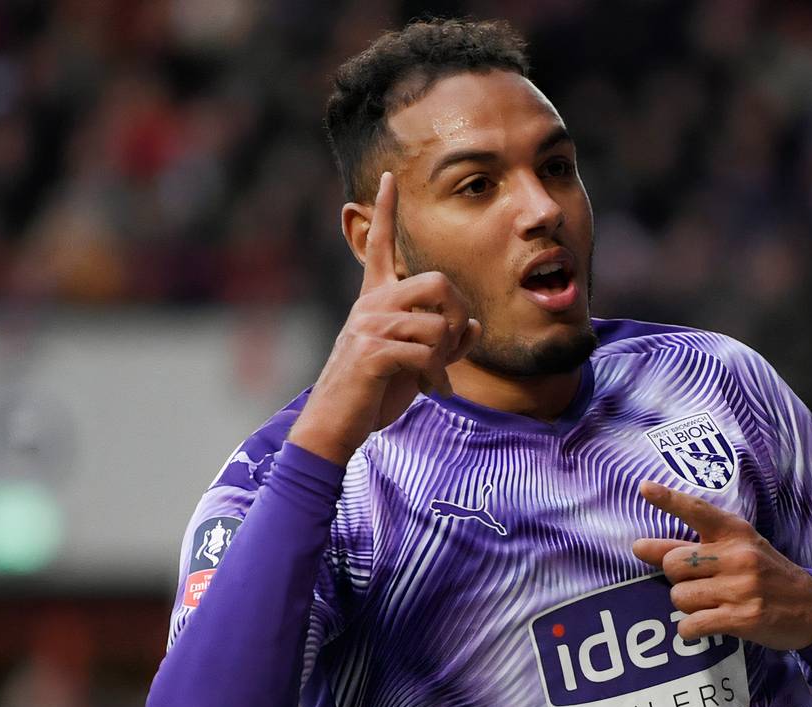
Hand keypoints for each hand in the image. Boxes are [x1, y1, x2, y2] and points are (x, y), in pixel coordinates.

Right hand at [289, 171, 481, 463]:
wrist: (337, 424)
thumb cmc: (375, 392)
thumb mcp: (415, 363)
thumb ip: (444, 342)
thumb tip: (474, 326)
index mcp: (376, 300)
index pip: (381, 246)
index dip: (385, 211)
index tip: (388, 177)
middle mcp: (371, 305)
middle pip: (438, 283)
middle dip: (458, 316)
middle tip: (454, 345)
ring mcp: (369, 327)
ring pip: (437, 326)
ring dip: (448, 358)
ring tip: (436, 378)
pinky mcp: (371, 352)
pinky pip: (427, 354)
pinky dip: (439, 377)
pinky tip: (432, 391)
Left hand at [631, 481, 811, 650]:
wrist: (811, 607)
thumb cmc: (764, 574)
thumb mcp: (735, 551)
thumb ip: (689, 547)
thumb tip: (640, 547)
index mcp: (736, 532)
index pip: (698, 511)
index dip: (669, 500)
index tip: (644, 488)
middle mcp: (739, 556)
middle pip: (674, 564)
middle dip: (677, 578)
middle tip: (699, 583)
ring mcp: (742, 587)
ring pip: (679, 597)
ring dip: (687, 606)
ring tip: (710, 604)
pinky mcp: (742, 618)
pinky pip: (691, 624)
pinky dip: (690, 630)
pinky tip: (704, 626)